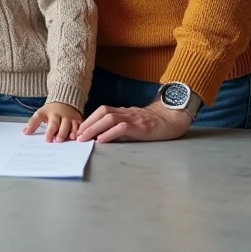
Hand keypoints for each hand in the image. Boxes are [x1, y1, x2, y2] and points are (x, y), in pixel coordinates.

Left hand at [24, 102, 82, 141]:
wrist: (65, 101)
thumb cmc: (51, 111)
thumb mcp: (41, 113)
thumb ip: (33, 123)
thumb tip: (25, 132)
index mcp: (53, 115)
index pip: (52, 124)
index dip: (50, 132)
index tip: (47, 140)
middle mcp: (63, 116)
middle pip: (63, 125)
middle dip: (61, 133)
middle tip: (58, 141)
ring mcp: (72, 118)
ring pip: (73, 126)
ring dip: (71, 133)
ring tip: (69, 138)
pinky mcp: (79, 120)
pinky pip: (81, 126)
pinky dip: (80, 131)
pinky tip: (78, 137)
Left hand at [76, 101, 192, 142]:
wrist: (174, 118)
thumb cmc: (154, 123)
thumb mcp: (134, 124)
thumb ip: (120, 128)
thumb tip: (102, 137)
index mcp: (123, 112)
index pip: (101, 112)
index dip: (88, 120)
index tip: (78, 131)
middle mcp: (126, 113)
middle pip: (102, 113)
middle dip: (87, 124)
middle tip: (76, 136)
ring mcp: (134, 118)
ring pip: (109, 118)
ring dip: (94, 128)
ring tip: (85, 138)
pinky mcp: (142, 127)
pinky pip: (123, 127)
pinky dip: (110, 133)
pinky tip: (102, 140)